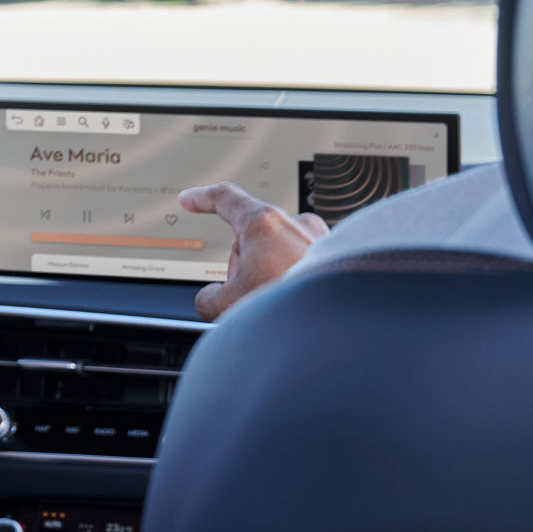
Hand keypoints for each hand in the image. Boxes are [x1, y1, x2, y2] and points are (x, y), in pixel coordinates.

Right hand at [178, 182, 327, 321]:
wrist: (341, 331)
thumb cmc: (290, 312)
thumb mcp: (228, 306)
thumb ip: (208, 297)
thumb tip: (211, 299)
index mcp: (264, 223)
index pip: (225, 199)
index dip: (202, 199)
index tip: (191, 199)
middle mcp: (296, 224)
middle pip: (253, 237)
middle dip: (244, 266)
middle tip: (245, 299)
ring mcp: (321, 239)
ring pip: (281, 252)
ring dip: (271, 275)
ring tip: (278, 308)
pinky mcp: (341, 258)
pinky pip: (307, 263)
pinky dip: (297, 280)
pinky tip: (299, 307)